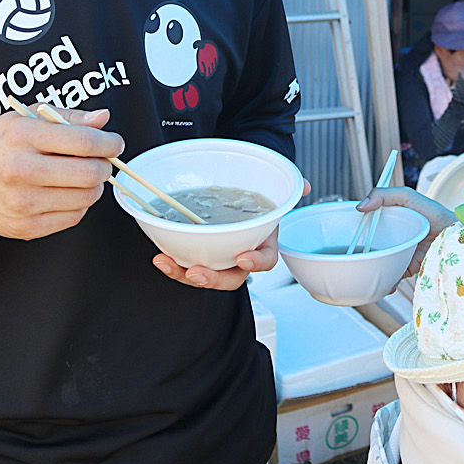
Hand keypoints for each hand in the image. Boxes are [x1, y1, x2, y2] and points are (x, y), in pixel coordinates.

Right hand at [0, 107, 120, 240]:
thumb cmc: (4, 144)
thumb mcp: (29, 118)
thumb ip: (69, 117)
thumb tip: (103, 119)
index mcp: (21, 136)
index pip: (83, 141)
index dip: (109, 143)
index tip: (114, 143)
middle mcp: (19, 170)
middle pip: (90, 173)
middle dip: (104, 165)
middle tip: (100, 160)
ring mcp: (21, 202)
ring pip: (87, 197)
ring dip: (94, 186)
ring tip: (81, 176)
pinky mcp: (25, 227)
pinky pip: (74, 217)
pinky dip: (79, 204)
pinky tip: (66, 193)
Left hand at [152, 179, 311, 290]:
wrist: (242, 196)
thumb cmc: (260, 199)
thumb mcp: (276, 190)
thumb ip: (289, 188)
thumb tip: (304, 184)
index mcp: (263, 245)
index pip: (265, 260)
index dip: (256, 263)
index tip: (243, 258)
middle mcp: (240, 256)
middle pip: (230, 278)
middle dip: (213, 278)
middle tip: (197, 272)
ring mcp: (217, 258)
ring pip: (204, 275)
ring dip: (184, 274)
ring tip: (167, 263)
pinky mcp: (198, 253)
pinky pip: (186, 265)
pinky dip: (173, 263)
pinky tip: (160, 257)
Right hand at [357, 187, 458, 276]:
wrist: (457, 238)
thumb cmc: (435, 214)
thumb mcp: (408, 197)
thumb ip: (384, 194)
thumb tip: (361, 206)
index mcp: (387, 219)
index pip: (365, 223)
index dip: (353, 229)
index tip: (343, 235)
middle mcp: (390, 237)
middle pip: (367, 246)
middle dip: (359, 254)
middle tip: (352, 257)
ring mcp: (397, 254)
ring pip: (376, 264)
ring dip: (370, 270)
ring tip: (365, 273)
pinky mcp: (405, 269)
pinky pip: (391, 278)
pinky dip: (386, 283)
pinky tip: (385, 284)